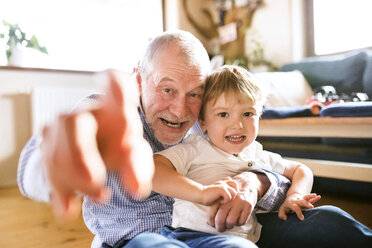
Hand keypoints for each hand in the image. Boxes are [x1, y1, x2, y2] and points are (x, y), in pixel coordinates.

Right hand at [41, 70, 153, 219]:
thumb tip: (137, 190)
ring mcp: (61, 129)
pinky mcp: (47, 148)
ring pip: (55, 151)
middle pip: (73, 123)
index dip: (114, 82)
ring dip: (76, 181)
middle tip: (98, 186)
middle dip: (81, 156)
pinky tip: (69, 209)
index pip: (112, 82)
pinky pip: (47, 170)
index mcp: (113, 107)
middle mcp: (84, 113)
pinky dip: (60, 193)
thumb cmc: (119, 146)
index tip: (117, 91)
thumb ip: (139, 169)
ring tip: (101, 196)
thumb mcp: (134, 156)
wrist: (94, 154)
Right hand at [201, 177, 237, 205]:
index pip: (233, 182)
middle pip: (235, 184)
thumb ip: (224, 193)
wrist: (199, 195)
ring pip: (234, 192)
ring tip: (223, 200)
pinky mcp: (221, 189)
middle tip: (227, 198)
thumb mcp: (217, 194)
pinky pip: (229, 196)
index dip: (232, 189)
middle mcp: (223, 182)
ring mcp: (223, 185)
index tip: (226, 195)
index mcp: (222, 182)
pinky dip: (225, 201)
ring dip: (230, 198)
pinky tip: (219, 201)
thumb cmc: (208, 197)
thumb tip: (232, 199)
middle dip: (233, 193)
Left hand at [207, 172, 262, 231]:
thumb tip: (208, 222)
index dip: (211, 223)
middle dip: (219, 227)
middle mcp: (228, 200)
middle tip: (220, 228)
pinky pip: (241, 221)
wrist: (247, 183)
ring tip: (230, 224)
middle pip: (220, 219)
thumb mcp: (221, 197)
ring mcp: (239, 203)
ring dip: (230, 226)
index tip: (213, 225)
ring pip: (230, 222)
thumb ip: (215, 208)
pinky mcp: (248, 206)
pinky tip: (238, 219)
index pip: (211, 214)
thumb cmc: (231, 194)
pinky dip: (239, 223)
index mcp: (220, 198)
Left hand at [278, 193, 320, 220]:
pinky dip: (315, 198)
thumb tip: (285, 218)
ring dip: (311, 196)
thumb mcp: (282, 210)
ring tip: (315, 195)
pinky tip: (319, 197)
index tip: (302, 218)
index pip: (295, 208)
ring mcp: (302, 199)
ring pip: (306, 197)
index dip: (298, 213)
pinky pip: (311, 199)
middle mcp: (297, 201)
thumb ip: (281, 215)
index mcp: (291, 204)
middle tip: (311, 207)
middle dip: (306, 203)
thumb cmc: (286, 207)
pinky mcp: (306, 200)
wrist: (290, 199)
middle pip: (302, 201)